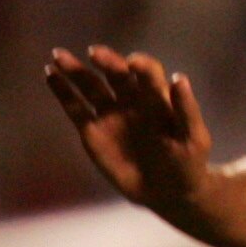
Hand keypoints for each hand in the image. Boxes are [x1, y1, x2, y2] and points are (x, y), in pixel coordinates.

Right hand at [46, 44, 213, 217]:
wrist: (169, 192)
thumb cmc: (188, 163)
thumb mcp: (194, 139)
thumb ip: (187, 110)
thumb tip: (179, 78)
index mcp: (157, 97)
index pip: (147, 72)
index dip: (141, 66)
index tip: (133, 64)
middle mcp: (131, 99)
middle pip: (116, 73)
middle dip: (107, 61)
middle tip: (95, 54)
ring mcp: (110, 114)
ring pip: (91, 86)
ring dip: (75, 70)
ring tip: (59, 56)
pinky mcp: (93, 131)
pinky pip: (75, 108)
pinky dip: (62, 92)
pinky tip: (51, 76)